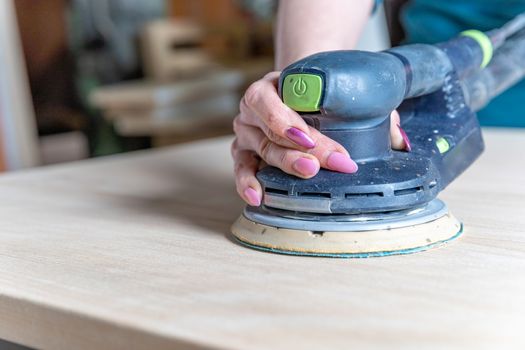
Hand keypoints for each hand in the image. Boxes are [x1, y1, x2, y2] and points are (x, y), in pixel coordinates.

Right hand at [231, 71, 407, 205]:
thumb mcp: (338, 93)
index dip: (292, 122)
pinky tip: (259, 195)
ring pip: (261, 149)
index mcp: (271, 86)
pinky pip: (241, 168)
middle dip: (299, 150)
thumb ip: (369, 110)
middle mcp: (253, 109)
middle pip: (273, 131)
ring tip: (307, 172)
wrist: (293, 95)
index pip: (275, 103)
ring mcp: (247, 132)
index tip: (317, 140)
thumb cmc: (314, 96)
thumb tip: (399, 142)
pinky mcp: (243, 153)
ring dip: (284, 164)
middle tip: (323, 164)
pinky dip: (248, 182)